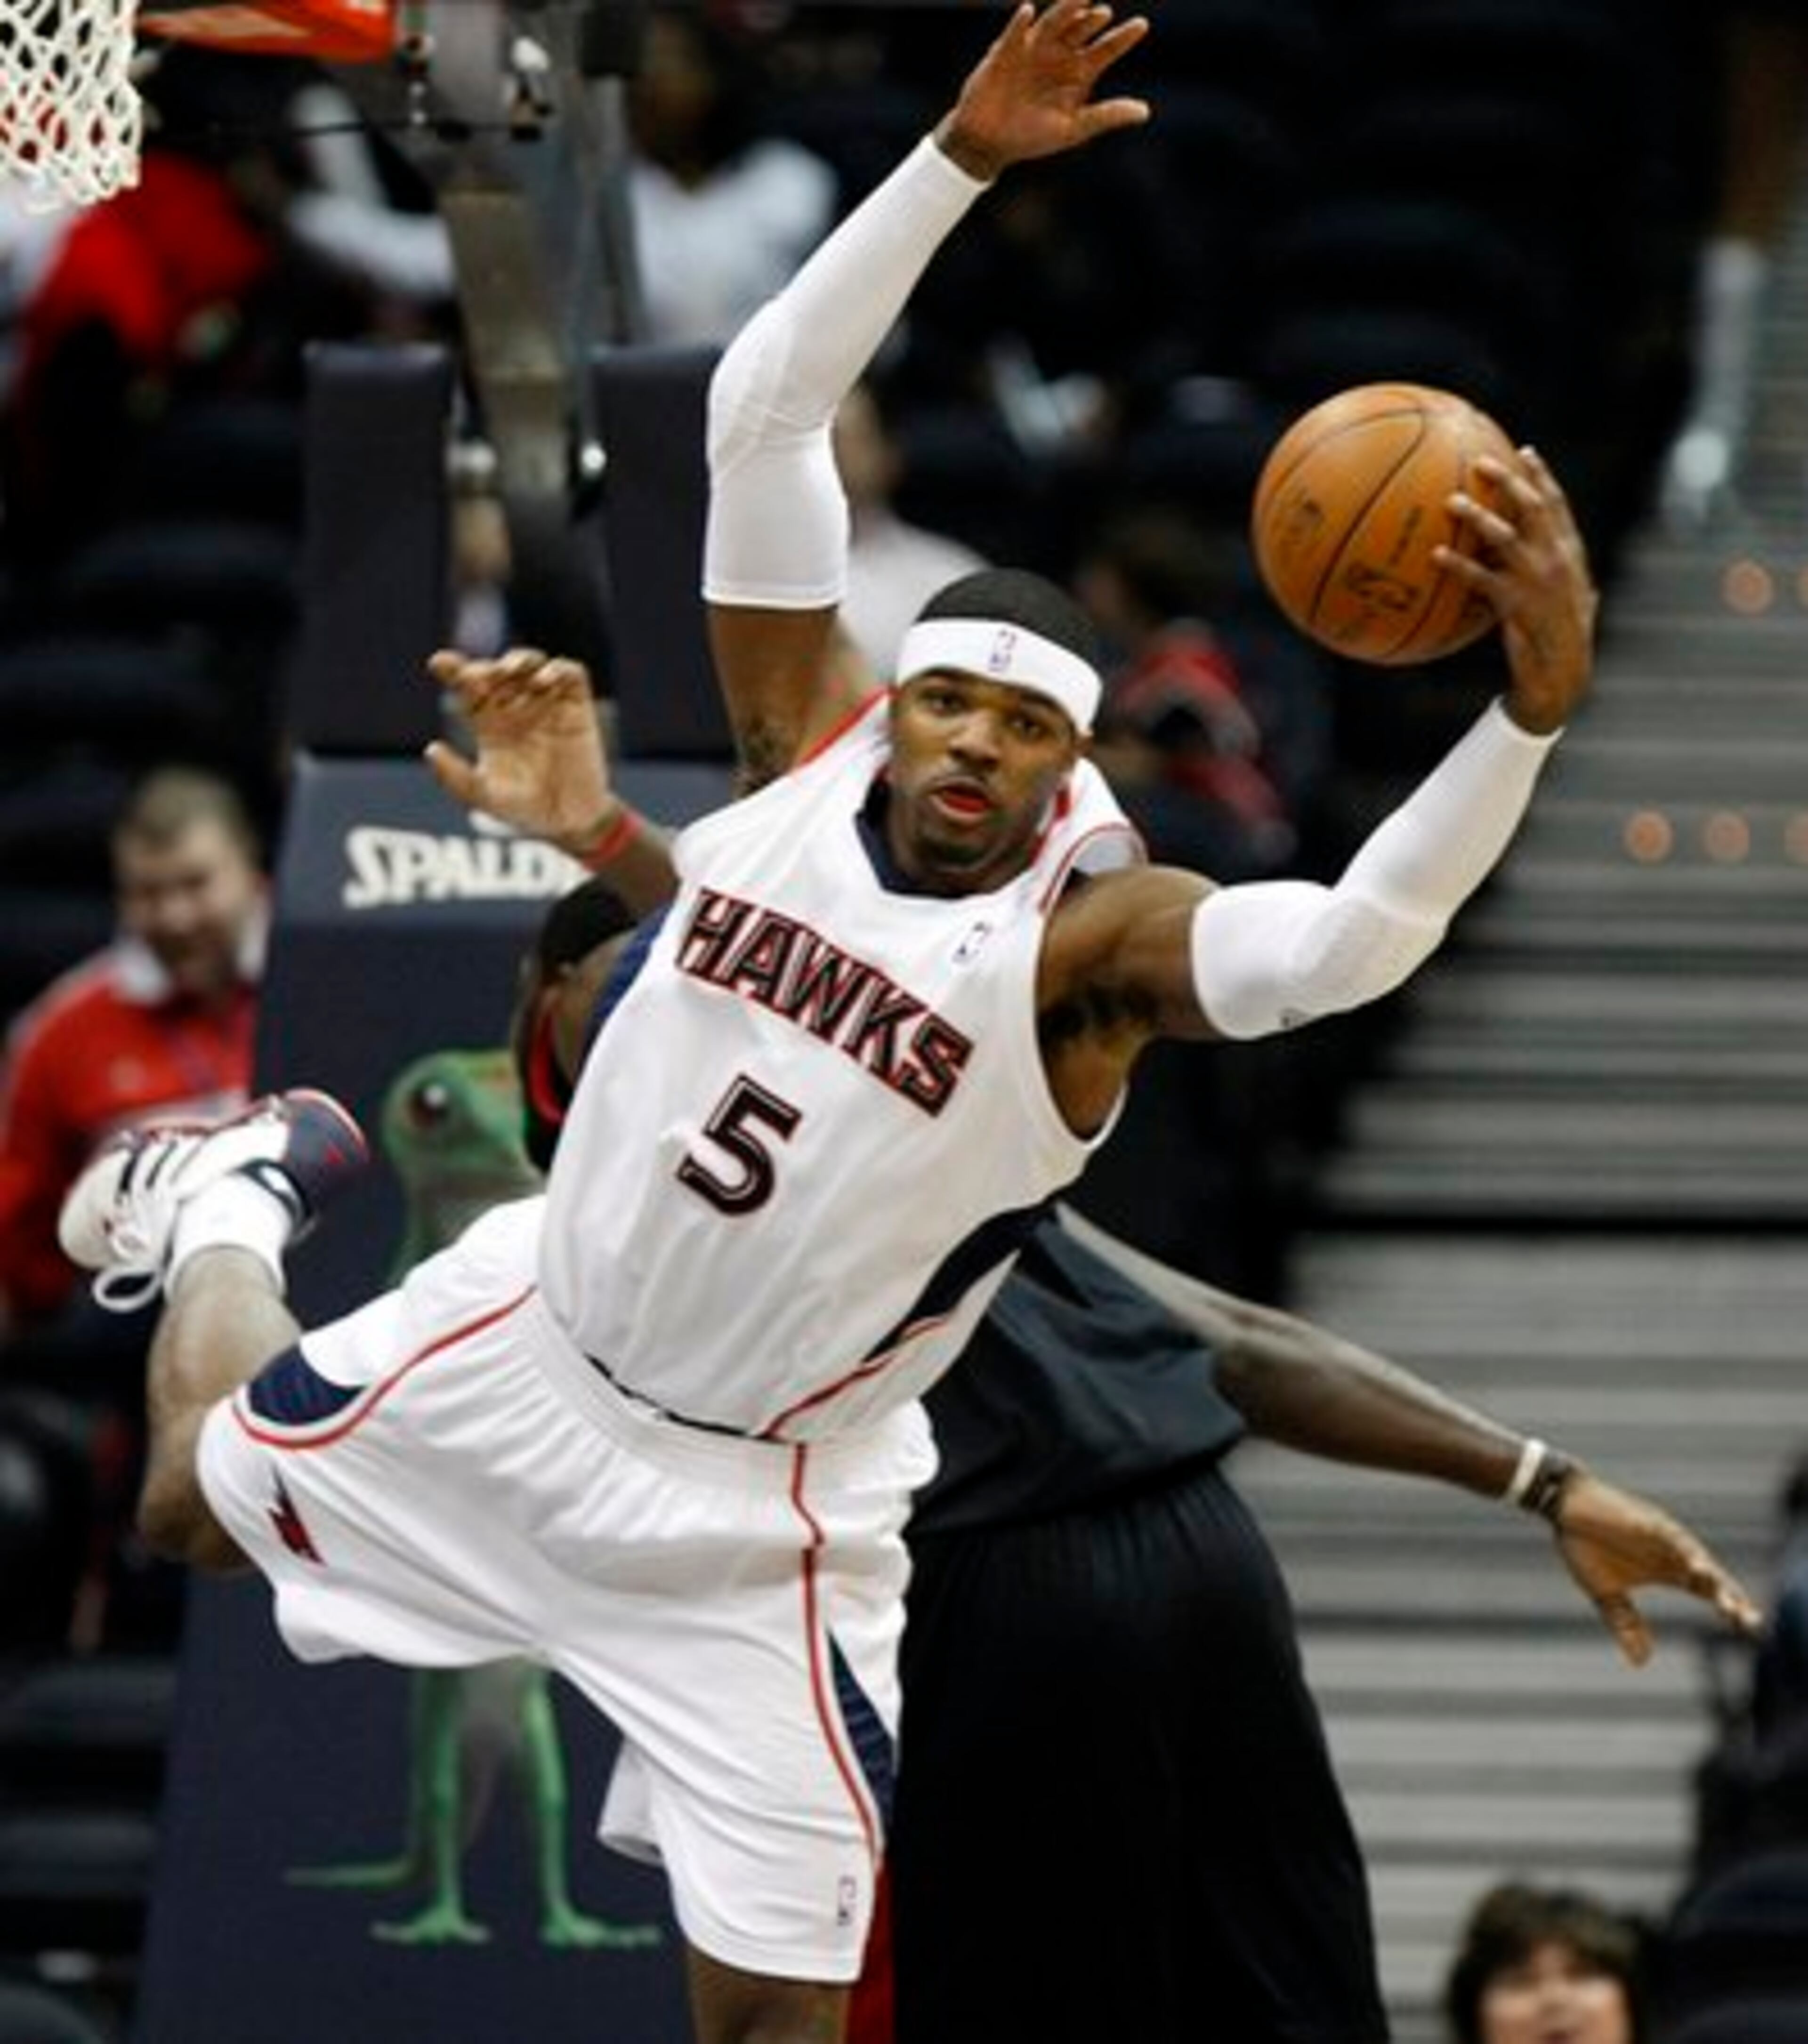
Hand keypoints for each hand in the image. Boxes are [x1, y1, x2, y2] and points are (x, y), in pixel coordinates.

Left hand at [423, 647, 617, 853]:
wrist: (570, 822)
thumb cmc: (525, 810)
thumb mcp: (485, 798)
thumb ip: (457, 779)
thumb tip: (431, 750)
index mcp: (488, 722)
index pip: (468, 686)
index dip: (452, 669)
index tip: (438, 663)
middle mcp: (516, 707)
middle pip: (497, 670)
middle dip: (484, 667)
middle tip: (475, 678)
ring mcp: (547, 704)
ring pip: (531, 663)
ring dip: (519, 659)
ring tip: (508, 672)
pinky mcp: (578, 707)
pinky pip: (571, 674)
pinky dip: (557, 670)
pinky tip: (541, 682)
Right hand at [935, 0, 1150, 183]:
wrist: (989, 142)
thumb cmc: (1031, 137)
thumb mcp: (1073, 129)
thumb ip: (1106, 116)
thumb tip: (1145, 112)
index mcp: (1078, 72)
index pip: (1106, 49)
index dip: (1123, 38)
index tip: (1142, 25)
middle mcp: (1059, 55)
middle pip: (1081, 30)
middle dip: (1092, 21)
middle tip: (1105, 13)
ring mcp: (1033, 49)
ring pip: (1052, 24)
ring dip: (1065, 12)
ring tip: (1080, 1)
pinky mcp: (1005, 52)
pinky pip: (1013, 34)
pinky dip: (1019, 24)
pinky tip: (1027, 11)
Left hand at [1434, 445, 1597, 737]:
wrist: (1562, 674)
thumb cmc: (1556, 637)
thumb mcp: (1563, 598)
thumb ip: (1551, 572)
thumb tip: (1532, 558)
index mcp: (1569, 552)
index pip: (1557, 505)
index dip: (1541, 476)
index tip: (1524, 450)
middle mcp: (1558, 558)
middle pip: (1533, 507)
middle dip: (1508, 481)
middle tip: (1480, 462)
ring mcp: (1539, 580)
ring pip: (1506, 536)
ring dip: (1478, 515)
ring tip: (1451, 500)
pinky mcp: (1517, 604)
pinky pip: (1482, 578)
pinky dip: (1458, 565)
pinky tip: (1435, 556)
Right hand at [1550, 1468, 1763, 1666]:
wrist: (1564, 1505)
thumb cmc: (1585, 1543)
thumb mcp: (1605, 1593)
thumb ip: (1625, 1624)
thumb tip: (1641, 1663)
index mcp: (1668, 1569)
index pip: (1707, 1591)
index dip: (1727, 1608)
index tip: (1747, 1631)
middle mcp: (1673, 1553)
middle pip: (1710, 1579)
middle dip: (1731, 1600)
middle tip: (1750, 1622)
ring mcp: (1663, 1536)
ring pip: (1698, 1558)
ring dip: (1714, 1580)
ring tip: (1730, 1603)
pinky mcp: (1648, 1521)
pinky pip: (1672, 1537)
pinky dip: (1686, 1551)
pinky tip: (1698, 1566)